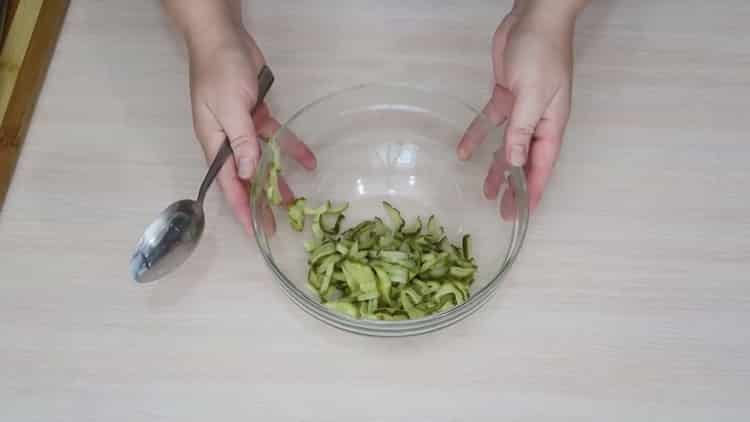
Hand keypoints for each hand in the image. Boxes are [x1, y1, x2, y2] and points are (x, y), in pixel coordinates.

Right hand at [187, 27, 315, 232]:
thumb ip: (241, 142)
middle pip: (246, 178)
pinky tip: (309, 161)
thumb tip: (249, 173)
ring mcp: (243, 129)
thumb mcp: (229, 109)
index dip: (241, 210)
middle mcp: (228, 141)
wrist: (224, 38)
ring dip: (278, 180)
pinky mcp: (258, 116)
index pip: (229, 185)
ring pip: (263, 162)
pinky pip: (275, 138)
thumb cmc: (219, 72)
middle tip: (279, 226)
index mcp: (214, 144)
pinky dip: (291, 148)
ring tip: (297, 202)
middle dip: (260, 203)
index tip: (254, 232)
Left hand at [458, 2, 579, 217]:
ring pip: (507, 147)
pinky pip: (489, 122)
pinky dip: (477, 136)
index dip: (533, 190)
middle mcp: (537, 122)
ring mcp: (520, 110)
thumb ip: (522, 131)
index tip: (523, 213)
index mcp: (551, 124)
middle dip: (514, 187)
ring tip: (484, 192)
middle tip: (502, 212)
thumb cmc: (542, 54)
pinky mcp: (504, 97)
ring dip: (497, 168)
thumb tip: (516, 163)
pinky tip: (464, 152)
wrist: (533, 18)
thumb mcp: (533, 96)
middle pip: (525, 161)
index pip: (542, 166)